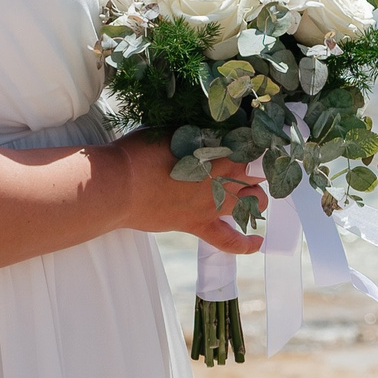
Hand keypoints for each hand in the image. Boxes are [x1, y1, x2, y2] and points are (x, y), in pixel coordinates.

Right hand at [101, 130, 264, 254]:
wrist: (119, 185)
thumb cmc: (140, 153)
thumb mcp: (173, 132)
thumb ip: (197, 135)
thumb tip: (210, 135)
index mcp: (218, 150)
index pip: (252, 146)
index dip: (256, 144)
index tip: (253, 142)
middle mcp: (222, 178)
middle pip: (258, 173)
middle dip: (258, 169)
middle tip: (249, 166)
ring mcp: (212, 204)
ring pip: (253, 203)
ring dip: (257, 198)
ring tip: (251, 194)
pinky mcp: (198, 224)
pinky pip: (228, 241)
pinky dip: (245, 244)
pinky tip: (258, 242)